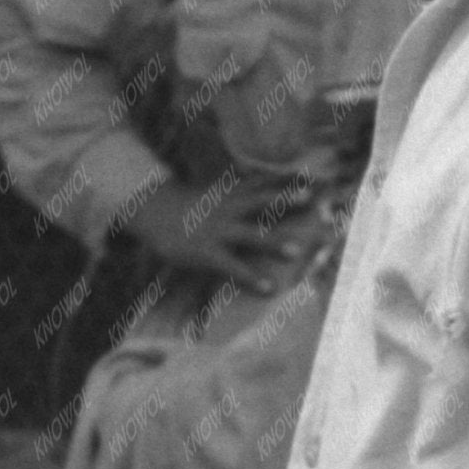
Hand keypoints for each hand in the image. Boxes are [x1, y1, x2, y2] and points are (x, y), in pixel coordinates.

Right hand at [120, 174, 321, 296]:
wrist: (151, 210)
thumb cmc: (189, 207)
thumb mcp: (218, 193)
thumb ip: (243, 190)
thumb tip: (264, 185)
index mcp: (233, 194)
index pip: (265, 183)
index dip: (290, 181)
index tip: (318, 180)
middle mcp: (230, 208)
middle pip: (263, 201)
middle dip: (289, 202)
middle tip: (316, 203)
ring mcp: (219, 230)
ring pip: (250, 234)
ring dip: (273, 242)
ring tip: (296, 252)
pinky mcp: (207, 252)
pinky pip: (233, 267)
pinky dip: (252, 277)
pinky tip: (269, 288)